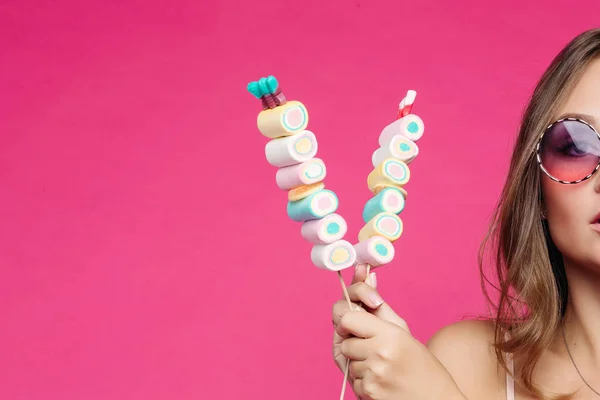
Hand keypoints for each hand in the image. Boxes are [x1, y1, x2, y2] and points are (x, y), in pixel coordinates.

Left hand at [332, 265, 465, 399]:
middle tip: (374, 350)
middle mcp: (380, 354)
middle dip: (355, 345)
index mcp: (391, 335)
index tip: (355, 326)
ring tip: (383, 368)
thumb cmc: (421, 365)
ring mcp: (373, 376)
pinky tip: (382, 382)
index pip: (348, 318)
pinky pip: (352, 380)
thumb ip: (379, 306)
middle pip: (345, 341)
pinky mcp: (368, 393)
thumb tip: (366, 274)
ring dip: (359, 364)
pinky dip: (363, 381)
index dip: (348, 321)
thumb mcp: (403, 332)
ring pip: (348, 361)